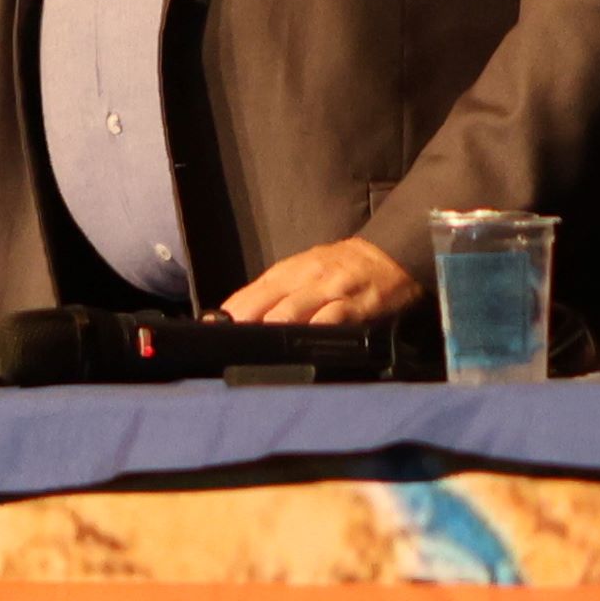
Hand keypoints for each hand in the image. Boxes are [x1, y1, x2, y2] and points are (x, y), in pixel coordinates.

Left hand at [224, 236, 427, 328]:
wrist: (389, 254)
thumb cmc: (339, 267)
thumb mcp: (302, 272)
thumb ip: (273, 295)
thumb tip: (235, 320)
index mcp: (286, 273)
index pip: (250, 293)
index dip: (229, 313)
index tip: (210, 330)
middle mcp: (304, 278)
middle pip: (267, 301)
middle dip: (246, 322)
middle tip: (227, 344)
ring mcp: (329, 289)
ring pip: (295, 308)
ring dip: (274, 326)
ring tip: (257, 346)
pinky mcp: (356, 303)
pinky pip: (333, 317)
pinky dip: (317, 330)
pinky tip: (305, 345)